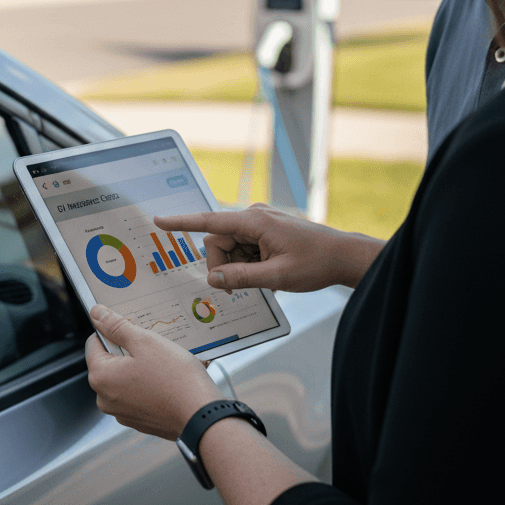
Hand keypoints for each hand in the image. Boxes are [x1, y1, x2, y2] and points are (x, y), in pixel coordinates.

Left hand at [85, 304, 220, 438]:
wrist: (202, 417)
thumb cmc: (175, 380)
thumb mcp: (145, 342)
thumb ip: (116, 326)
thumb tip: (96, 313)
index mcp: (101, 377)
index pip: (94, 343)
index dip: (113, 332)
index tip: (134, 332)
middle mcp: (105, 398)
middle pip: (110, 361)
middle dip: (129, 351)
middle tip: (153, 348)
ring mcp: (122, 412)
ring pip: (125, 378)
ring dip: (141, 367)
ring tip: (165, 364)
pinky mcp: (139, 420)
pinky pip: (138, 394)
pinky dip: (149, 385)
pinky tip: (168, 381)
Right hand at [155, 203, 383, 291]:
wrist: (345, 257)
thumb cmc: (316, 263)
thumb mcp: (277, 277)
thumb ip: (241, 278)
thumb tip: (213, 278)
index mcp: (254, 222)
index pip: (209, 222)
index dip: (182, 223)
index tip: (159, 221)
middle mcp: (254, 217)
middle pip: (219, 242)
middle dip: (223, 266)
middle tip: (238, 287)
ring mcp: (261, 224)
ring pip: (231, 248)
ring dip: (239, 267)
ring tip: (264, 280)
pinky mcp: (266, 232)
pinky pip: (245, 248)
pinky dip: (250, 264)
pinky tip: (268, 274)